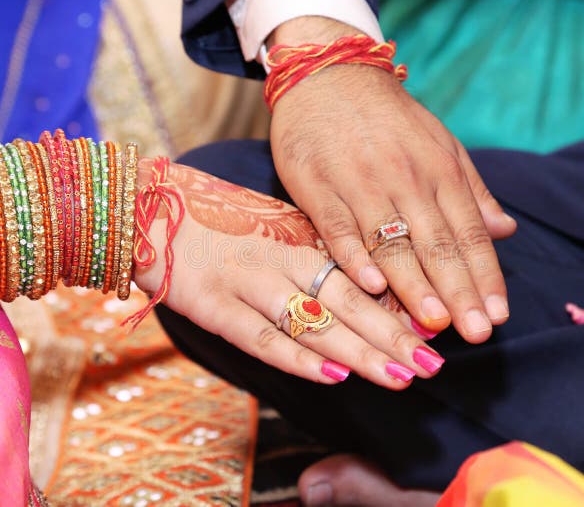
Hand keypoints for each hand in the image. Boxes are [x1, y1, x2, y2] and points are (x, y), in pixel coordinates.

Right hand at [133, 160, 443, 388]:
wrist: (148, 207)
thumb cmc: (217, 220)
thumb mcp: (273, 228)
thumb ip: (314, 255)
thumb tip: (364, 289)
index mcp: (300, 238)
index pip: (360, 275)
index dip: (399, 304)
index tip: (436, 328)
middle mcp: (282, 257)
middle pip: (349, 300)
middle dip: (394, 335)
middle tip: (435, 362)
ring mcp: (248, 281)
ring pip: (315, 320)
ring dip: (360, 350)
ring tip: (401, 375)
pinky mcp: (213, 304)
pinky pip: (262, 337)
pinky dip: (298, 357)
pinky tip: (333, 375)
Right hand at [268, 18, 516, 343]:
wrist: (329, 76)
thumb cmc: (390, 118)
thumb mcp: (441, 144)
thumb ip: (472, 191)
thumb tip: (505, 231)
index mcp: (439, 171)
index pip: (468, 233)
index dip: (485, 276)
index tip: (498, 315)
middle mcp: (405, 179)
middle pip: (436, 244)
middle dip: (459, 291)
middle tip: (476, 333)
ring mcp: (360, 183)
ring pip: (390, 241)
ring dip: (414, 284)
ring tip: (433, 322)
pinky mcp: (317, 187)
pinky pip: (337, 227)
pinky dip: (354, 257)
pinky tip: (371, 286)